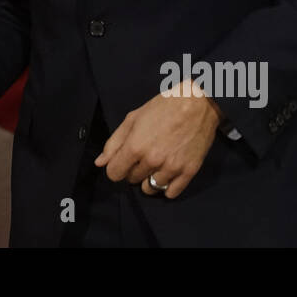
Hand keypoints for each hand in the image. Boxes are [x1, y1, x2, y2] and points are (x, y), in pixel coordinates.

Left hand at [94, 79, 221, 198]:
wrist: (196, 103)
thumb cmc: (163, 107)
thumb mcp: (133, 119)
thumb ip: (114, 142)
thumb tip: (100, 163)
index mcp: (135, 146)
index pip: (114, 174)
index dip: (116, 167)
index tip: (122, 161)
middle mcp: (152, 160)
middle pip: (132, 180)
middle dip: (133, 169)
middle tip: (143, 155)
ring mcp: (171, 168)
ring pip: (150, 188)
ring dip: (149, 179)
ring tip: (156, 164)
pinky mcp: (189, 171)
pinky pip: (172, 193)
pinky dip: (167, 187)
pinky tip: (167, 173)